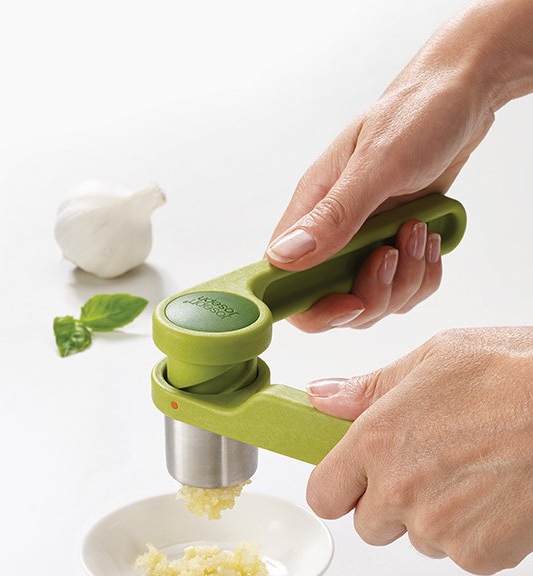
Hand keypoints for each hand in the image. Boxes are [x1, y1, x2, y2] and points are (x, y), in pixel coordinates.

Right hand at [265, 0, 532, 330]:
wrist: (461, 97)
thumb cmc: (414, 115)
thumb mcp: (376, 164)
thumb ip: (333, 216)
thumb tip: (283, 258)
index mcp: (311, 210)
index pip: (285, 281)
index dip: (313, 307)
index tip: (350, 302)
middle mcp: (332, 233)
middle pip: (334, 303)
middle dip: (373, 295)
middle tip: (394, 254)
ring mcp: (364, 242)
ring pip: (375, 301)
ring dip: (407, 280)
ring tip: (419, 231)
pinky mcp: (394, 245)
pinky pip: (405, 288)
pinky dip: (424, 274)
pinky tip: (430, 236)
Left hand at [306, 328, 532, 574]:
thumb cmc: (513, 373)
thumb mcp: (433, 359)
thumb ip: (369, 389)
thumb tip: (323, 397)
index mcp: (376, 441)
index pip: (323, 496)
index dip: (338, 488)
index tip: (354, 479)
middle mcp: (399, 491)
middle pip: (369, 525)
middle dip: (390, 503)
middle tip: (428, 466)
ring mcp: (439, 528)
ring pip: (418, 539)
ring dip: (435, 516)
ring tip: (473, 471)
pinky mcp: (480, 555)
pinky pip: (461, 553)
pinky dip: (475, 532)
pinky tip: (497, 492)